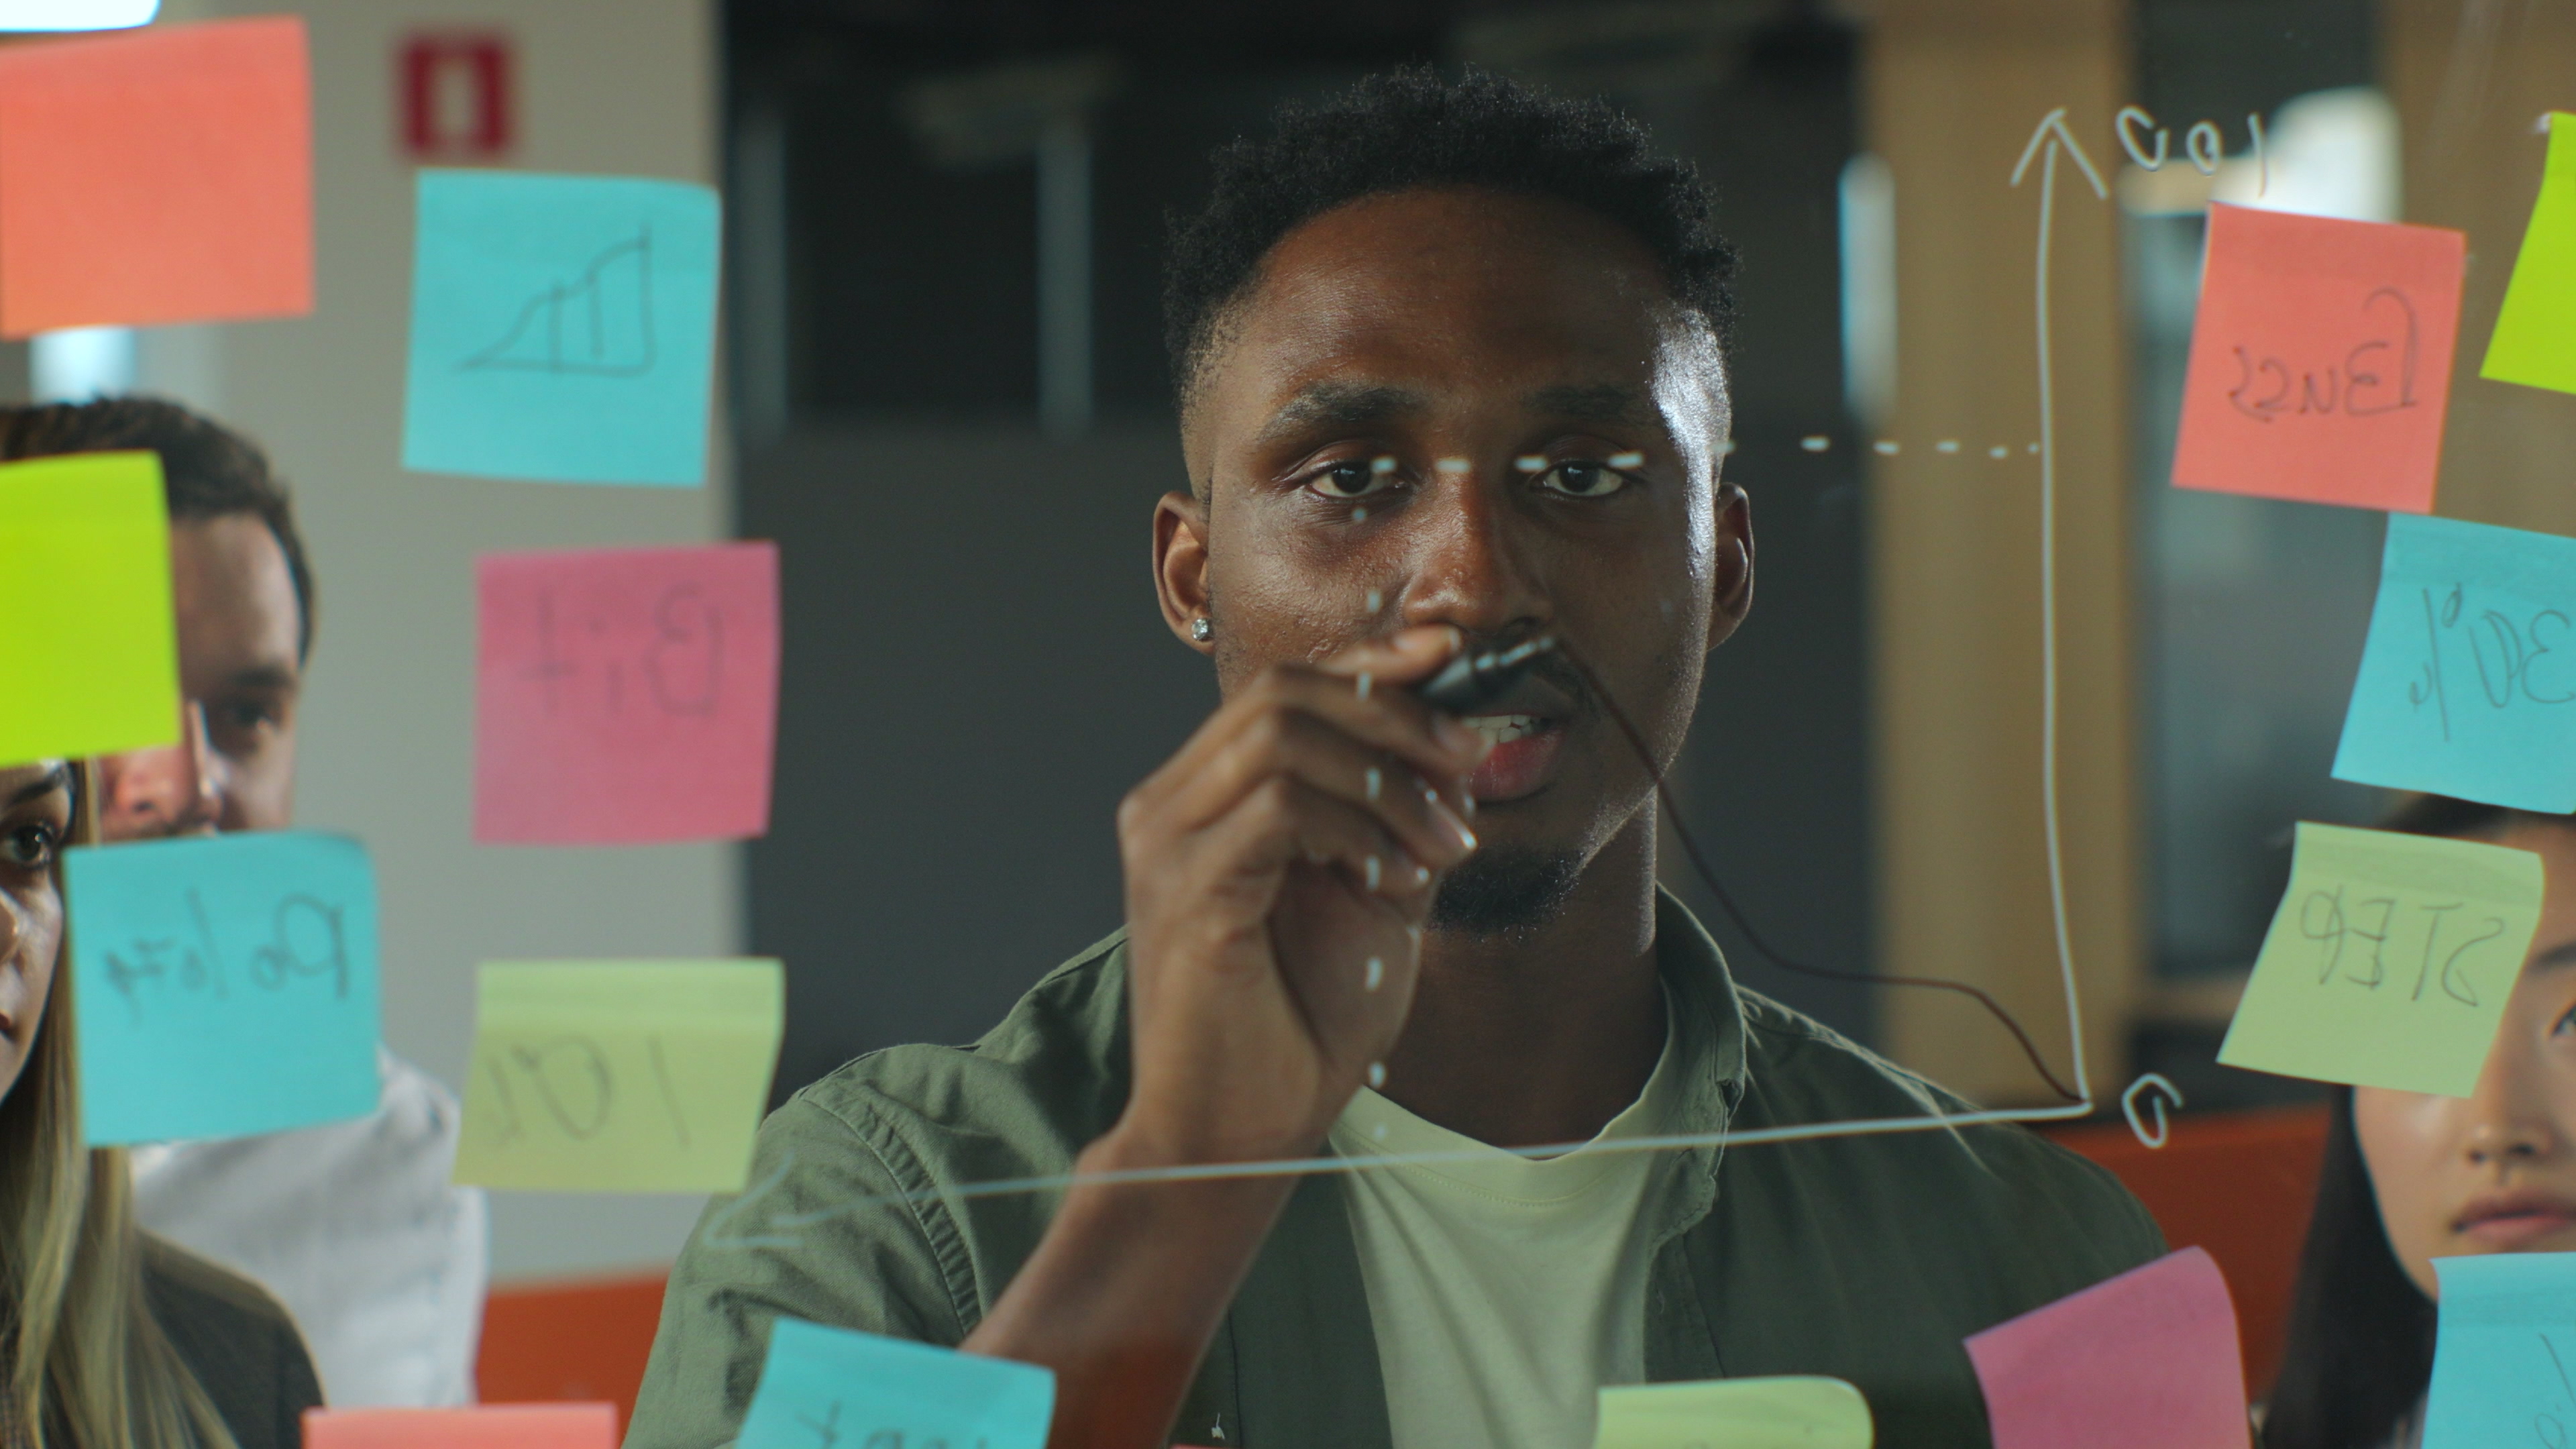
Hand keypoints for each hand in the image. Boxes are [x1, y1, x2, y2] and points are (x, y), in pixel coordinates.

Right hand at [1111, 626, 1487, 1166]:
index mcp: (1204, 798)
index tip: (1454, 658)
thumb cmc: (1296, 1026)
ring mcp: (1167, 843)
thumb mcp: (1371, 896)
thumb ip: (1395, 817)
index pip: (1283, 687)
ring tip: (1441, 845)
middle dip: (1395, 712)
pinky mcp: (1188, 890)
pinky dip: (1357, 826)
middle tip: (1469, 762)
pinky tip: (1394, 876)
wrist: (1238, 1135)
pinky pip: (1282, 807)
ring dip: (1388, 779)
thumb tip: (1456, 745)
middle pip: (1283, 690)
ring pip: (1284, 735)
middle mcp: (1169, 805)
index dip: (1372, 659)